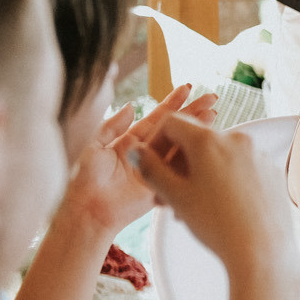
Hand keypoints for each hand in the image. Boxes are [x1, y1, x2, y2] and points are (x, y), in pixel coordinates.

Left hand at [60, 85, 218, 237]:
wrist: (90, 211)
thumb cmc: (86, 181)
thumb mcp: (95, 147)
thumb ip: (112, 125)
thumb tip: (132, 106)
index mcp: (131, 142)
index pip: (156, 118)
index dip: (172, 103)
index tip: (187, 88)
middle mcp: (148, 153)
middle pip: (175, 129)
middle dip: (193, 112)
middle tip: (211, 98)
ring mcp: (158, 169)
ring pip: (182, 146)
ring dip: (198, 131)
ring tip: (214, 115)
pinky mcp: (165, 185)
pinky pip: (182, 169)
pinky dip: (195, 158)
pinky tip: (208, 145)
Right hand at [125, 112, 297, 281]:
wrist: (262, 251)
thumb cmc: (216, 224)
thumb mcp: (174, 196)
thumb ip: (151, 168)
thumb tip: (137, 150)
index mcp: (209, 140)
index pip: (172, 123)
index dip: (155, 142)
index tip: (150, 165)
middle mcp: (238, 140)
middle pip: (196, 141)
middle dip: (177, 165)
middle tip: (164, 196)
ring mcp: (259, 155)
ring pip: (219, 158)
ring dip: (199, 176)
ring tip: (189, 209)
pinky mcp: (272, 172)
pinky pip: (241, 169)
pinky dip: (224, 181)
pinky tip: (218, 209)